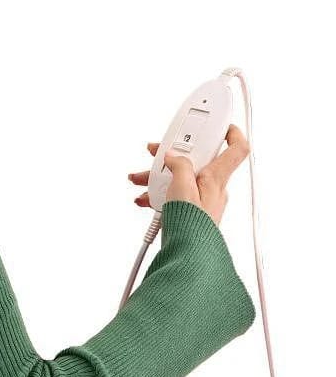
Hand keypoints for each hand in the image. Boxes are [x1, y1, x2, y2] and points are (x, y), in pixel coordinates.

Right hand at [127, 124, 250, 225]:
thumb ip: (179, 165)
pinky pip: (176, 194)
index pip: (237, 148)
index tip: (219, 123)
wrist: (188, 253)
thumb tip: (174, 157)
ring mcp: (202, 200)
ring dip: (159, 176)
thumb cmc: (191, 224)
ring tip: (139, 179)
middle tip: (156, 150)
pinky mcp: (190, 211)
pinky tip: (145, 198)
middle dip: (172, 154)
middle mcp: (213, 187)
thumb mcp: (182, 186)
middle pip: (195, 160)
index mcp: (216, 177)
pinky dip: (160, 193)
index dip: (231, 132)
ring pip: (181, 178)